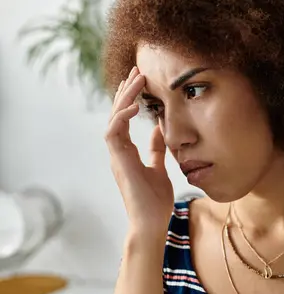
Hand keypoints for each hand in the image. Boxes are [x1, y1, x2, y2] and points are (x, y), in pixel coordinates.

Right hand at [105, 67, 173, 238]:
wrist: (151, 223)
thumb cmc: (154, 200)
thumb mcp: (158, 167)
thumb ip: (156, 149)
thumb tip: (160, 130)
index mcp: (127, 152)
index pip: (124, 119)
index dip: (130, 99)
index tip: (140, 81)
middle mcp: (119, 151)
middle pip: (117, 114)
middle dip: (126, 91)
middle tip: (136, 70)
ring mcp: (117, 156)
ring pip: (113, 119)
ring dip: (124, 98)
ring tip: (136, 80)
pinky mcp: (119, 162)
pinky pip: (114, 134)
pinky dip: (122, 118)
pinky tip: (135, 106)